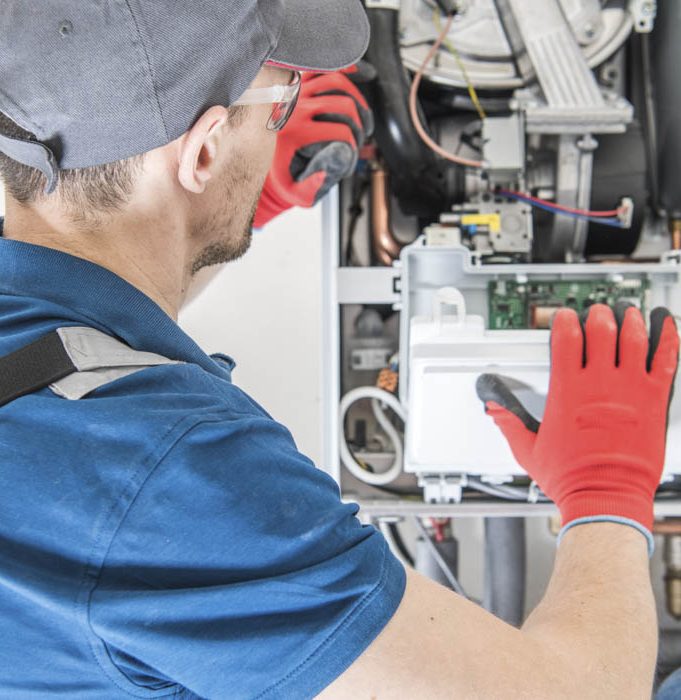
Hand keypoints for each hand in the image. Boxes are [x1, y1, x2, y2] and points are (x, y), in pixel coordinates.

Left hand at [254, 70, 372, 227]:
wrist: (256, 154)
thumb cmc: (279, 172)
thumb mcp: (293, 189)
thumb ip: (310, 189)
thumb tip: (327, 173)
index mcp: (295, 132)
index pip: (340, 131)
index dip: (354, 144)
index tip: (353, 152)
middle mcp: (294, 107)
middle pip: (343, 104)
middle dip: (358, 124)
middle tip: (359, 137)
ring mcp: (295, 90)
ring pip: (336, 81)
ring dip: (356, 98)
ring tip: (360, 116)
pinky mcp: (296, 81)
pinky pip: (322, 67)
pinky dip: (342, 68)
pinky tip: (357, 75)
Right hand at [476, 303, 678, 544]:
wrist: (606, 498)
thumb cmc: (571, 478)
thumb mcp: (528, 450)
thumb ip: (509, 424)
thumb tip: (495, 410)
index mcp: (568, 392)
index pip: (566, 339)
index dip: (564, 321)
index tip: (565, 316)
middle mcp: (599, 385)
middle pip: (601, 331)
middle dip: (598, 315)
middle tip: (597, 312)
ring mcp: (630, 390)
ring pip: (633, 339)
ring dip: (630, 321)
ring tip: (627, 312)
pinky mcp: (654, 402)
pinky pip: (665, 362)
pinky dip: (668, 339)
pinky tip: (667, 325)